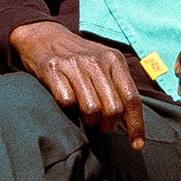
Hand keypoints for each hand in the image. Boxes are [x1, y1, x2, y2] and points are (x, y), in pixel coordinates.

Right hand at [8, 20, 145, 148]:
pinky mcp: (53, 69)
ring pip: (91, 108)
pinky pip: (66, 101)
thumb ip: (119, 88)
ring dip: (89, 121)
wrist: (43, 36)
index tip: (137, 145)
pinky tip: (67, 102)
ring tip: (86, 118)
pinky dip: (68, 108)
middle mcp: (97, 61)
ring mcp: (74, 65)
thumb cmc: (79, 59)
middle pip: (113, 108)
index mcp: (115, 60)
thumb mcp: (104, 65)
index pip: (132, 98)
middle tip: (102, 127)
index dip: (136, 125)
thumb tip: (133, 124)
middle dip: (109, 125)